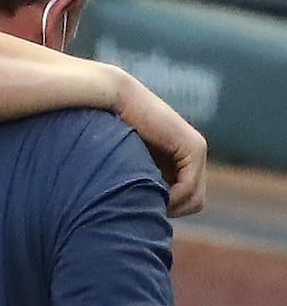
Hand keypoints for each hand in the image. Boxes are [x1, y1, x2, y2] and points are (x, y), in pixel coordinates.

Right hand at [116, 74, 206, 216]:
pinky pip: (189, 188)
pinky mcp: (194, 147)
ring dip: (170, 206)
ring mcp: (196, 149)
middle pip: (192, 202)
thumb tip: (135, 209)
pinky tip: (149, 190)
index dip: (163, 207)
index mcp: (178, 156)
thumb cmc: (109, 126)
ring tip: (144, 198)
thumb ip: (137, 178)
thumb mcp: (127, 161)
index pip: (184, 198)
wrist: (114, 96)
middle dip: (169, 209)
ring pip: (195, 199)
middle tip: (142, 205)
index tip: (138, 203)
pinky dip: (171, 197)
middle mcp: (193, 153)